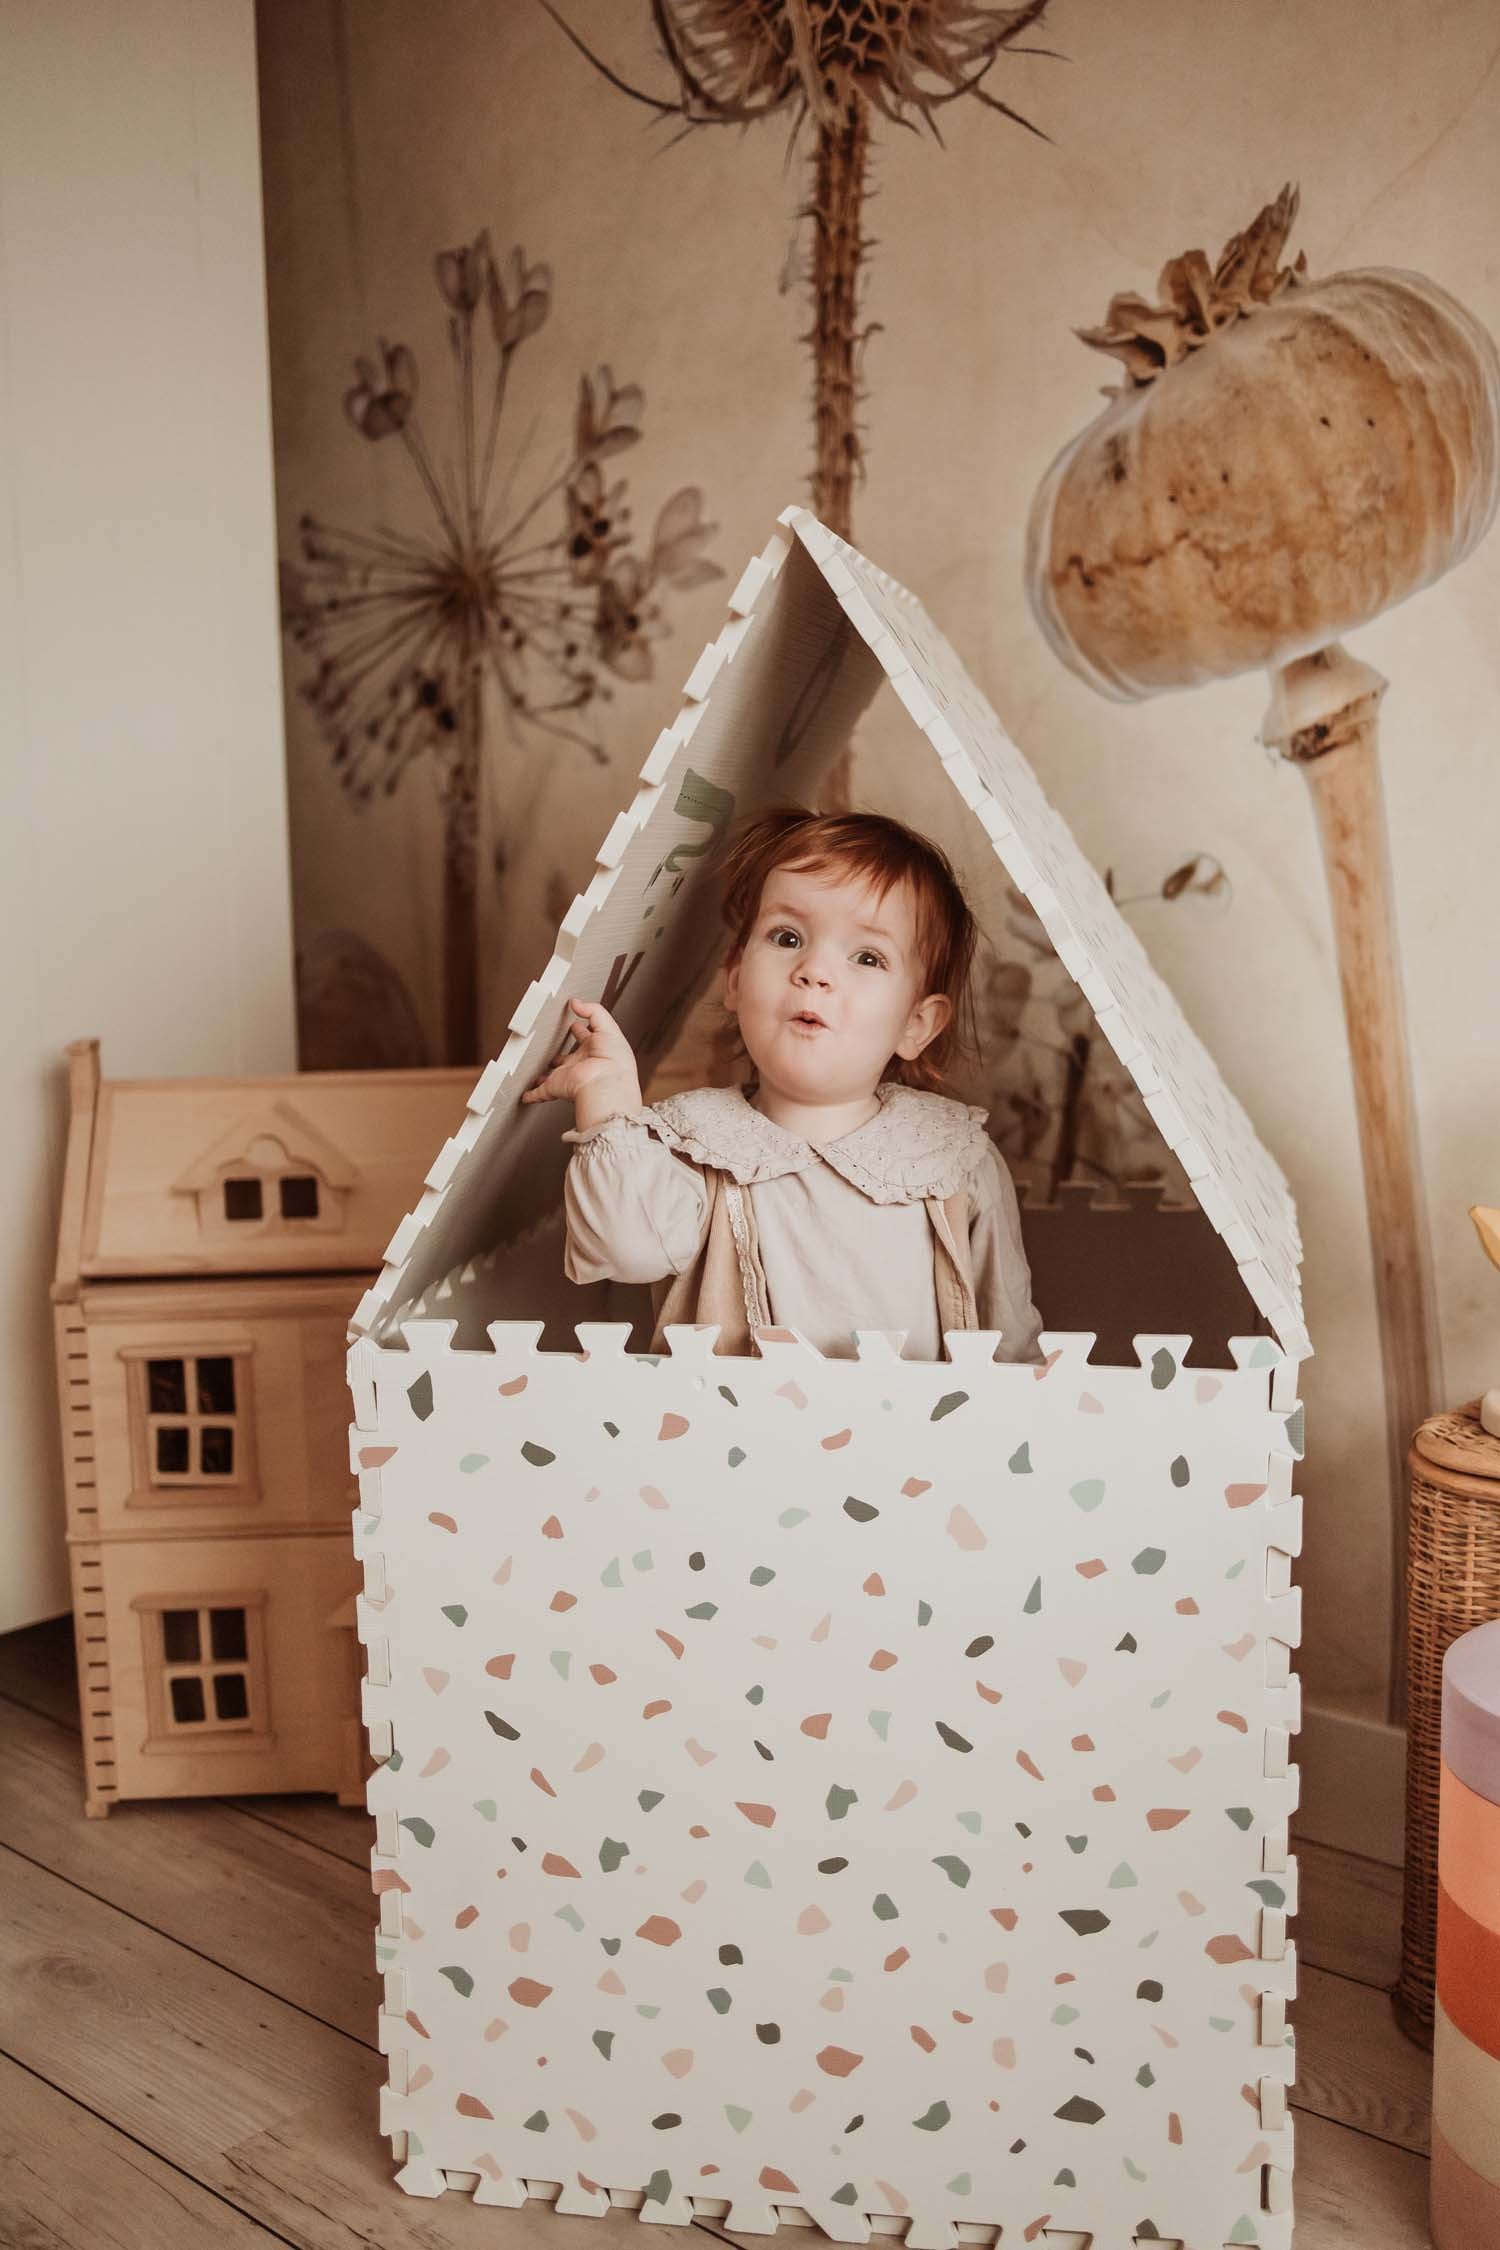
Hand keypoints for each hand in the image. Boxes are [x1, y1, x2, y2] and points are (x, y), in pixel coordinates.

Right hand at [520, 997, 642, 1125]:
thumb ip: (593, 1011)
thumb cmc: (614, 1061)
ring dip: (546, 1074)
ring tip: (537, 1068)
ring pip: (553, 1075)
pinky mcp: (556, 1087)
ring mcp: (568, 1076)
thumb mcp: (608, 1027)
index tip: (573, 1024)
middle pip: (568, 1057)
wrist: (606, 1085)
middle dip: (561, 1053)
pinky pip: (540, 1092)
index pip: (585, 1037)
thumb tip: (577, 1003)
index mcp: (596, 1050)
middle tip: (552, 1045)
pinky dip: (531, 1095)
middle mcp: (582, 1064)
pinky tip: (526, 1095)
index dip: (580, 1030)